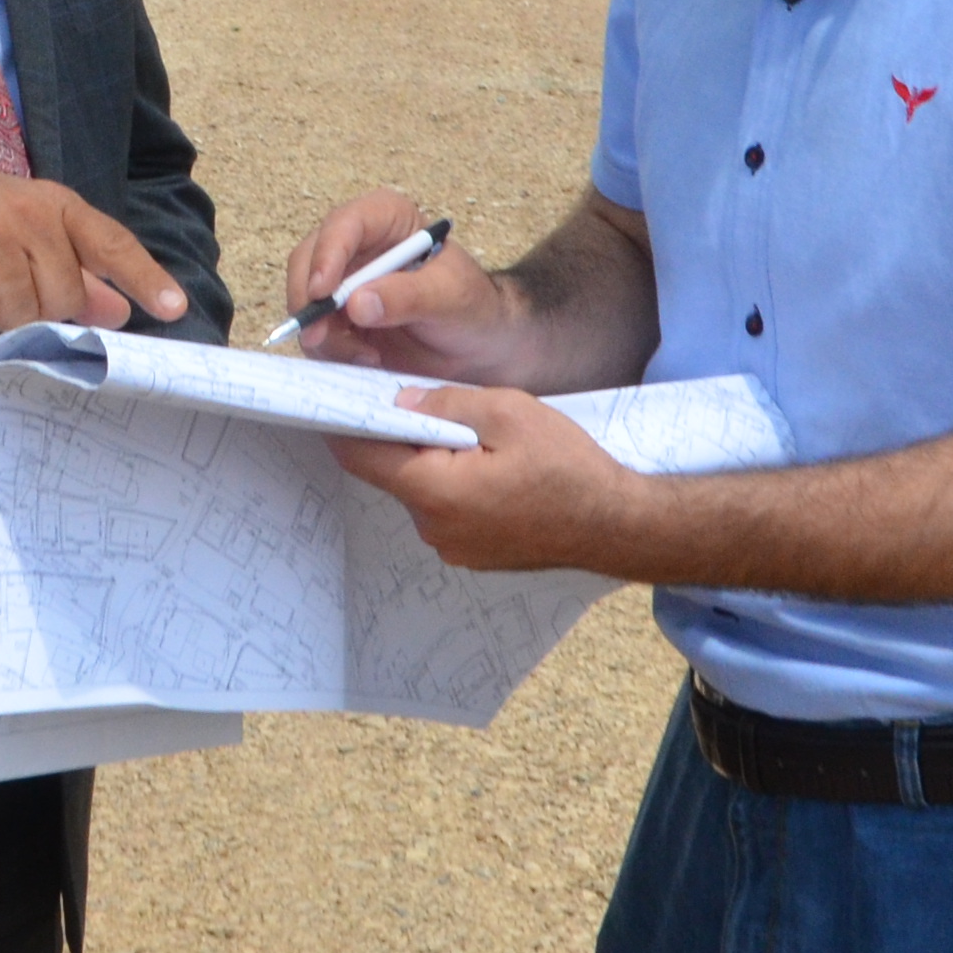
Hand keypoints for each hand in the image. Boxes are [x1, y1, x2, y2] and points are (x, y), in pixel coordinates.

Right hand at [0, 161, 190, 334]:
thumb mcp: (26, 233)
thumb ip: (74, 271)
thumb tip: (118, 310)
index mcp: (55, 204)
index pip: (111, 243)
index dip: (145, 277)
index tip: (175, 308)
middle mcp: (29, 214)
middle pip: (64, 297)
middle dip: (36, 306)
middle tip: (2, 281)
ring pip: (22, 313)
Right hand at [286, 190, 528, 379]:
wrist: (478, 347)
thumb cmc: (473, 308)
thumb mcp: (451, 299)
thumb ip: (408, 297)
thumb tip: (355, 303)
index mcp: (387, 220)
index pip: (345, 225)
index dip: (328, 254)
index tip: (324, 293)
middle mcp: (356, 245)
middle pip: (308, 261)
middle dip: (310, 301)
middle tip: (321, 336)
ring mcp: (342, 282)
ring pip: (304, 300)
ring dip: (323, 333)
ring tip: (366, 356)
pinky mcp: (337, 318)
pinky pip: (314, 332)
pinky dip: (330, 350)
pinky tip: (367, 360)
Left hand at [333, 385, 650, 575]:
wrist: (615, 525)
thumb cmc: (568, 467)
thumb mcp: (508, 413)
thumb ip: (446, 403)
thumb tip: (402, 401)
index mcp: (435, 492)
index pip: (363, 456)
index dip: (348, 423)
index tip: (338, 398)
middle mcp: (434, 528)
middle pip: (394, 472)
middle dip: (406, 438)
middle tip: (431, 405)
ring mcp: (453, 547)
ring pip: (423, 490)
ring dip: (435, 463)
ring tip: (477, 440)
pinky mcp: (473, 553)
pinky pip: (447, 511)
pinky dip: (456, 486)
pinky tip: (492, 470)